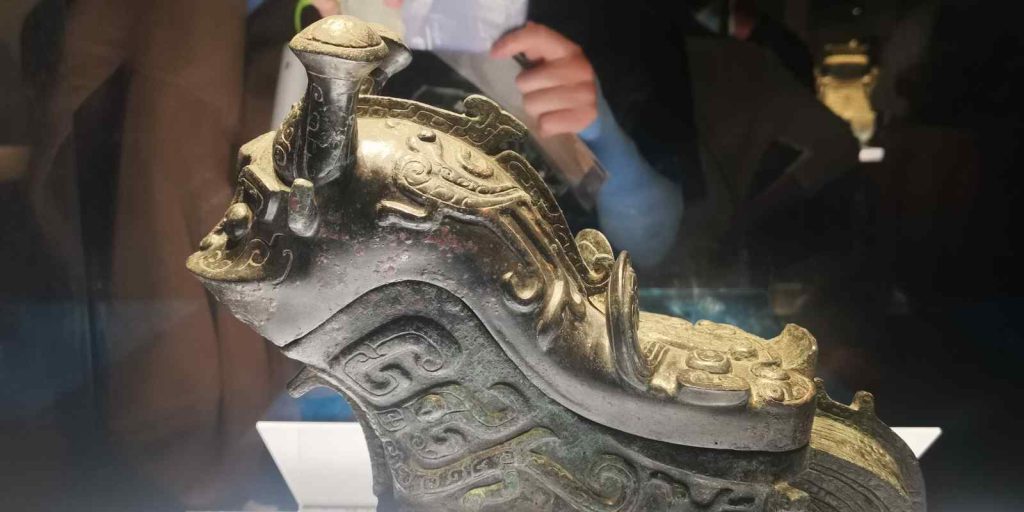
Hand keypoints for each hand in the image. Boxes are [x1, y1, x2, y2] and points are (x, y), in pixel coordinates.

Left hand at [491, 22, 597, 137]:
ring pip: (532, 105)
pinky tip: (554, 119)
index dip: (513, 42)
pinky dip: (545, 125)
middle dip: (527, 89)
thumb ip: (534, 50)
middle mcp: (578, 69)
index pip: (538, 37)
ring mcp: (584, 94)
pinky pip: (545, 124)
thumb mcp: (552, 62)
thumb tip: (506, 46)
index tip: (494, 54)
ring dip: (535, 109)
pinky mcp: (584, 117)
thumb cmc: (563, 83)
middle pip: (525, 81)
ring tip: (547, 107)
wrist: (595, 108)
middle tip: (539, 91)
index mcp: (568, 50)